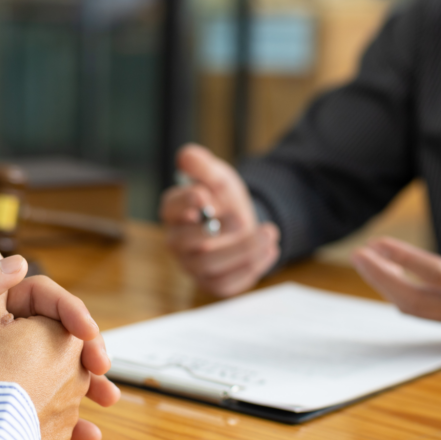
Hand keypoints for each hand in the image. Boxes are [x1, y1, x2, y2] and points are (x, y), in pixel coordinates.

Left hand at [0, 253, 116, 439]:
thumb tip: (15, 258)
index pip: (43, 299)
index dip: (72, 312)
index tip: (91, 334)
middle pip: (58, 336)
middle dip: (88, 352)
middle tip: (105, 371)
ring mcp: (2, 374)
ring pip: (58, 373)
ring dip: (86, 387)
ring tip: (109, 403)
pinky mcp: (0, 406)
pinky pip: (43, 408)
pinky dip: (66, 420)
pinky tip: (86, 435)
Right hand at [160, 143, 279, 296]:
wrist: (244, 224)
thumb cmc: (224, 201)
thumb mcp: (218, 177)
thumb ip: (203, 166)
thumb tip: (186, 156)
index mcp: (174, 212)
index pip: (170, 208)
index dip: (185, 203)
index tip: (205, 197)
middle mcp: (178, 242)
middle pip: (186, 242)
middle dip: (216, 230)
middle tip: (241, 219)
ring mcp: (193, 266)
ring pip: (209, 265)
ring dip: (242, 250)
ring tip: (268, 233)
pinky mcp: (213, 283)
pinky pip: (226, 284)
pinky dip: (251, 268)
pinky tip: (270, 250)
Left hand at [351, 187, 440, 336]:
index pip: (440, 274)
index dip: (406, 259)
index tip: (379, 243)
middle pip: (417, 300)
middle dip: (382, 277)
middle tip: (358, 254)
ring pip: (415, 309)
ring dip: (385, 285)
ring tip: (364, 259)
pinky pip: (422, 311)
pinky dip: (399, 293)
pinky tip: (384, 273)